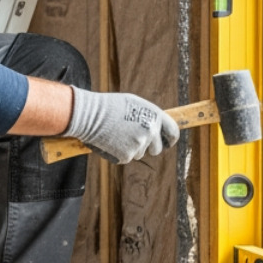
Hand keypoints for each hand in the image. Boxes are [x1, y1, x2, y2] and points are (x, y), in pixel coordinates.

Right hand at [64, 88, 179, 164]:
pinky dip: (119, 152)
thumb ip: (149, 117)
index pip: (173, 133)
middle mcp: (151, 131)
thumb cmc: (110, 106)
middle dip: (148, 147)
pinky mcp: (127, 156)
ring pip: (139, 153)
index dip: (170, 139)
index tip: (166, 143)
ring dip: (130, 148)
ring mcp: (139, 145)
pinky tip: (110, 141)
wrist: (90, 115)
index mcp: (155, 116)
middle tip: (132, 139)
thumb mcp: (135, 105)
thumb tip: (157, 128)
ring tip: (116, 134)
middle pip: (156, 149)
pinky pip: (126, 157)